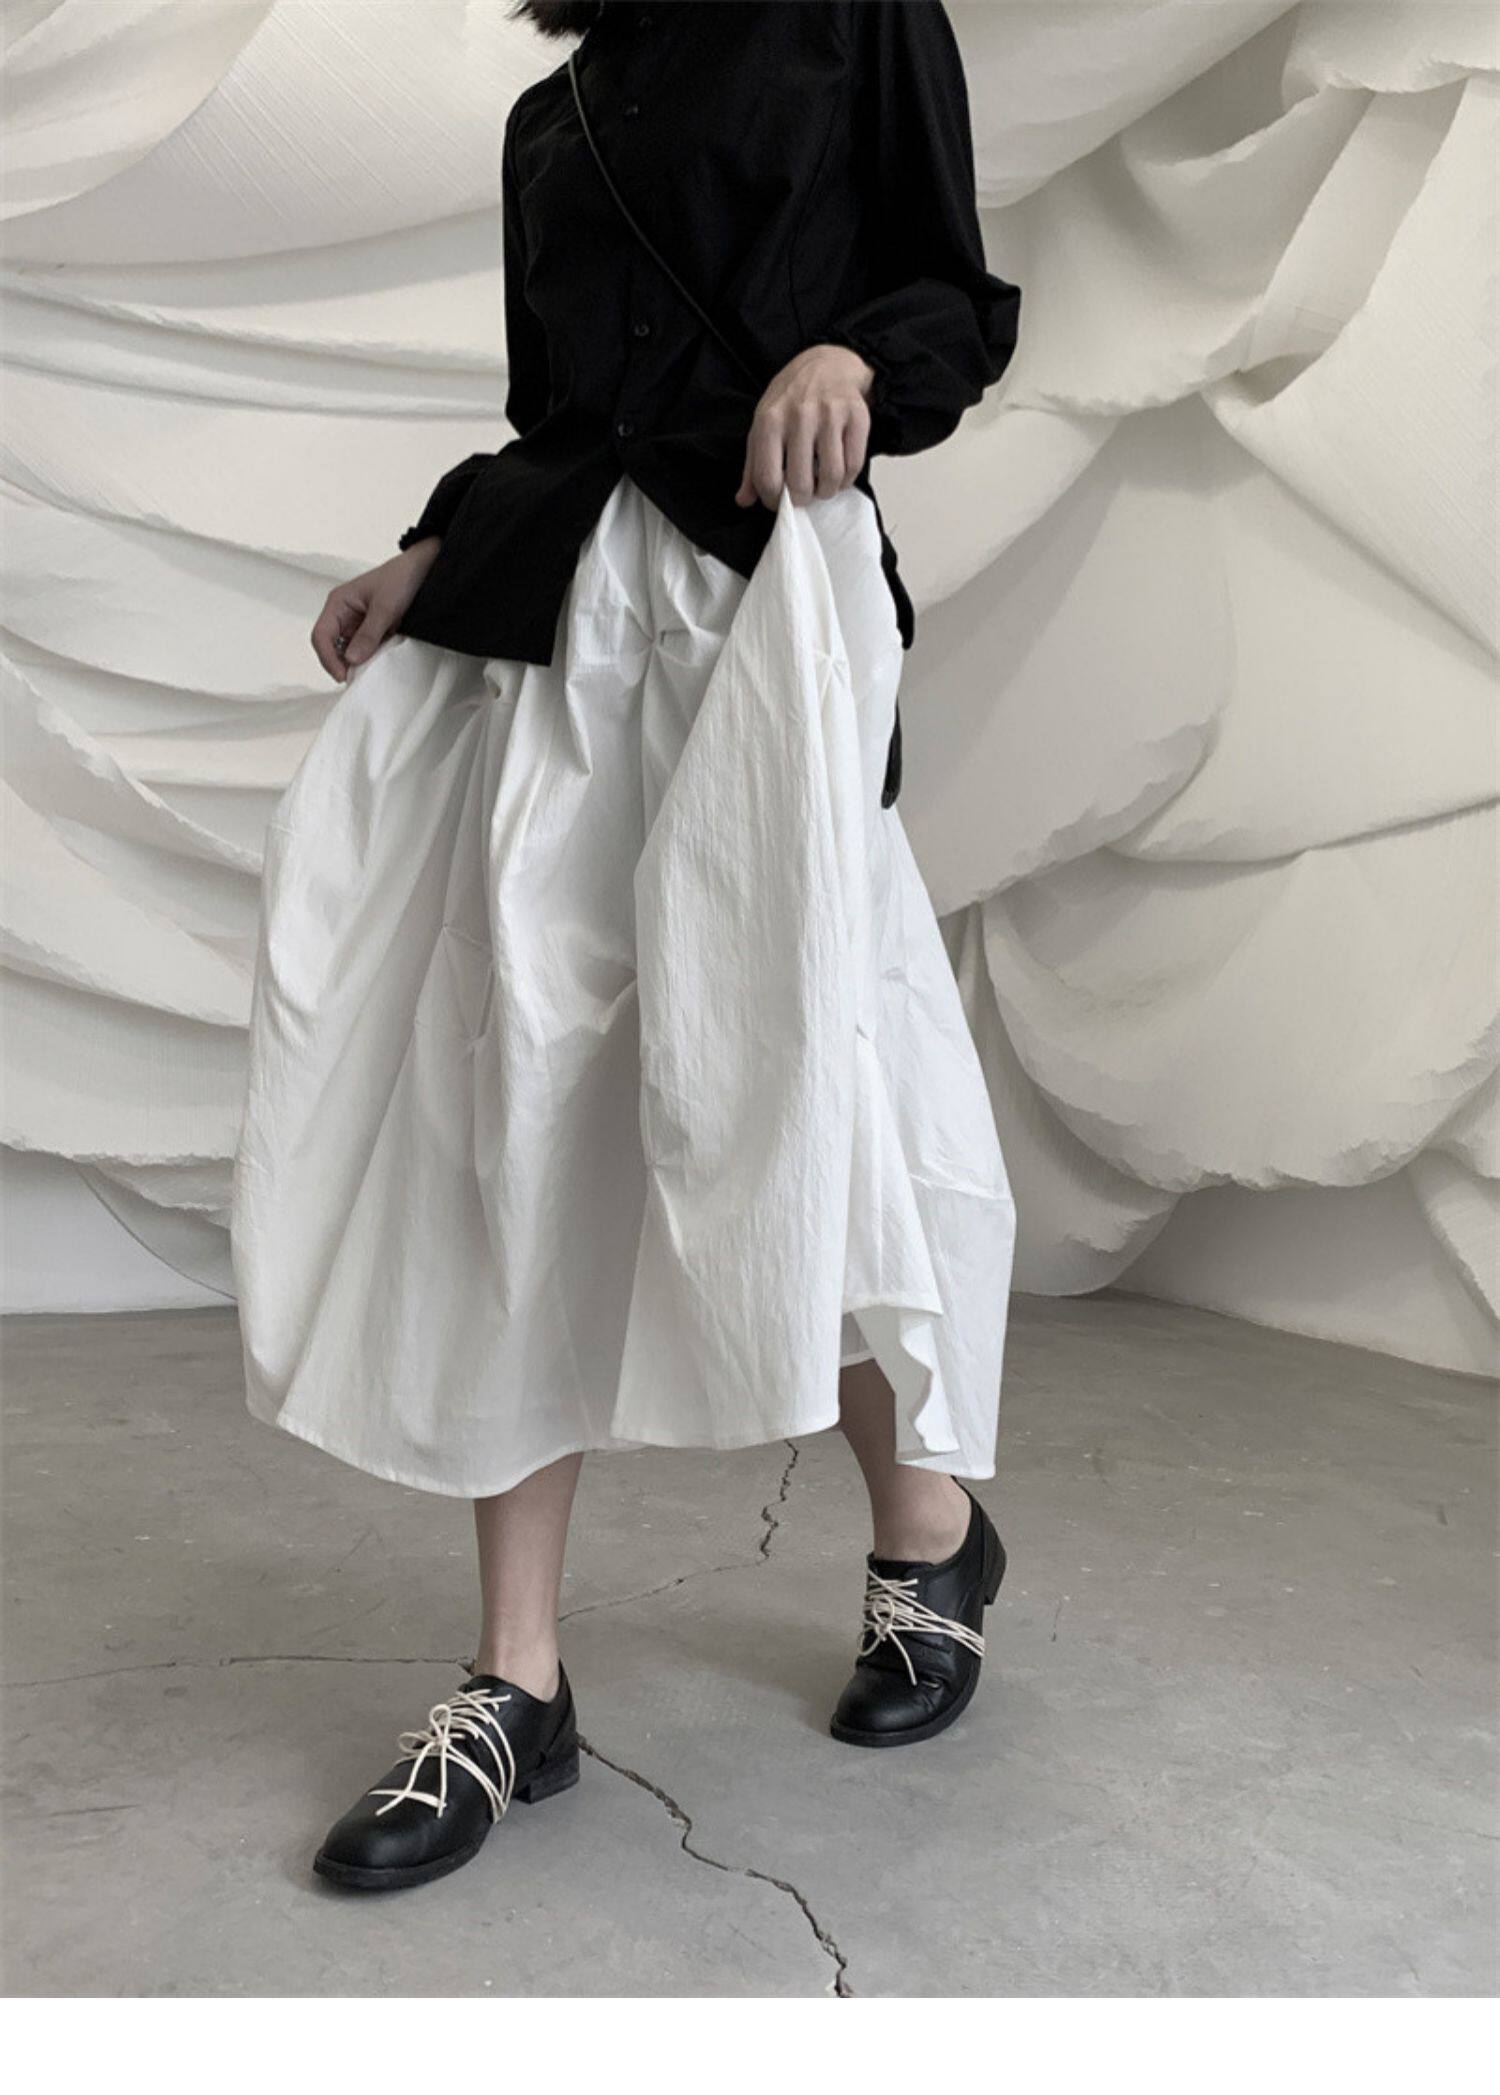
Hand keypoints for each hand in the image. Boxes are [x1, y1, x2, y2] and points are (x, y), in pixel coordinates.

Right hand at [310, 538, 442, 682]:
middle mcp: (343, 615)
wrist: (424, 570)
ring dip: (358, 663)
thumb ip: (368, 634)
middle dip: (342, 664)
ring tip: (372, 671)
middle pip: (331, 648)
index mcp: (338, 603)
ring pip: (348, 652)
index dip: (328, 658)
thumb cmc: (401, 578)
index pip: (321, 636)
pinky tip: (381, 662)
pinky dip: (371, 659)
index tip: (342, 676)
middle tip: (358, 679)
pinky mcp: (372, 632)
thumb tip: (351, 659)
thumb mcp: (385, 607)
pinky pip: (365, 651)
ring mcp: (357, 624)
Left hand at [734, 343, 875, 510]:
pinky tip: (839, 474)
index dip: (774, 501)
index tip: (780, 502)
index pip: (768, 479)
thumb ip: (753, 465)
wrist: (828, 363)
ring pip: (831, 477)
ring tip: (822, 486)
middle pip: (800, 483)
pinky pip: (854, 465)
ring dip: (827, 491)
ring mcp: (830, 415)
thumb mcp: (764, 424)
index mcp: (770, 420)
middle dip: (803, 499)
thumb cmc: (793, 398)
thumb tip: (743, 500)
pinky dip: (847, 479)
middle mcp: (799, 415)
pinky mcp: (856, 416)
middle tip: (804, 494)